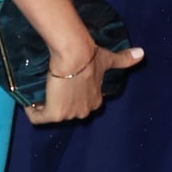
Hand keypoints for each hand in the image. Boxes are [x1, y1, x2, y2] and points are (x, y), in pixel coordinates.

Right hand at [26, 44, 143, 124]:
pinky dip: (32, 111)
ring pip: (53, 113)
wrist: (74, 54)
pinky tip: (29, 101)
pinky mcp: (54, 114)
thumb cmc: (90, 55)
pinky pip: (38, 117)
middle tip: (52, 85)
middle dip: (60, 101)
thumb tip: (142, 53)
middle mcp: (84, 111)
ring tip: (39, 89)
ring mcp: (69, 114)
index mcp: (96, 100)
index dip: (73, 94)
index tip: (65, 84)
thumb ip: (125, 59)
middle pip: (69, 109)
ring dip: (45, 104)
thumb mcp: (108, 58)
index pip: (84, 102)